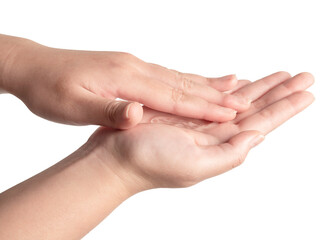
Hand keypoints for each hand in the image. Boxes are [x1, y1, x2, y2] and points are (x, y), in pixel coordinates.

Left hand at [1, 35, 252, 128]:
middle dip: (216, 96)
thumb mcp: (72, 106)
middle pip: (183, 84)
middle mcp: (136, 68)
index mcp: (125, 78)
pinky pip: (167, 75)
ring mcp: (134, 66)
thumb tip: (137, 113)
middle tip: (246, 101)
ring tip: (235, 87)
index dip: (203, 107)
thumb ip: (108, 110)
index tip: (232, 112)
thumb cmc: (49, 89)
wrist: (33, 67)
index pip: (173, 97)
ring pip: (179, 78)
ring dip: (207, 86)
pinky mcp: (130, 69)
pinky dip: (188, 80)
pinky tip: (198, 81)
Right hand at [91, 72, 313, 190]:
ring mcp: (201, 119)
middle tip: (304, 78)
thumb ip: (230, 155)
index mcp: (223, 145)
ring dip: (261, 87)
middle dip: (280, 92)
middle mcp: (216, 132)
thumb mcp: (195, 166)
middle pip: (257, 108)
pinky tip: (241, 82)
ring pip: (239, 99)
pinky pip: (214, 95)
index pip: (263, 122)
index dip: (285, 107)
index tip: (306, 94)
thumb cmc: (149, 164)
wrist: (116, 158)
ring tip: (281, 76)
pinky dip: (231, 88)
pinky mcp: (184, 109)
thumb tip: (258, 137)